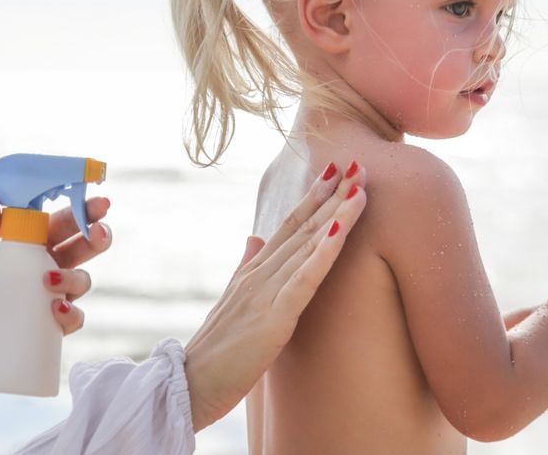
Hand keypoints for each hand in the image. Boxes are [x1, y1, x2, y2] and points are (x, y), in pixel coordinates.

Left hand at [0, 194, 112, 339]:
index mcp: (34, 245)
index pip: (64, 223)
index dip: (84, 211)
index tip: (101, 204)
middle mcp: (51, 267)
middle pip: (84, 248)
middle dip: (99, 237)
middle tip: (99, 232)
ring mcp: (55, 296)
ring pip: (83, 280)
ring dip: (76, 277)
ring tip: (50, 280)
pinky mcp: (54, 325)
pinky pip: (75, 318)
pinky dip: (70, 313)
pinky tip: (56, 310)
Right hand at [184, 161, 367, 431]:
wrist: (188, 385)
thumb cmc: (214, 350)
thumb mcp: (232, 300)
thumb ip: (246, 266)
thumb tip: (255, 237)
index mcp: (254, 270)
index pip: (289, 225)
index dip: (314, 197)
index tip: (336, 170)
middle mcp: (260, 273)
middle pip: (303, 226)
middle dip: (333, 194)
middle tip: (358, 162)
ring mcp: (265, 293)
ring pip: (307, 245)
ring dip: (336, 214)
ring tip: (359, 186)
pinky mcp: (273, 318)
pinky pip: (303, 281)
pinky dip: (322, 254)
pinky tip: (339, 232)